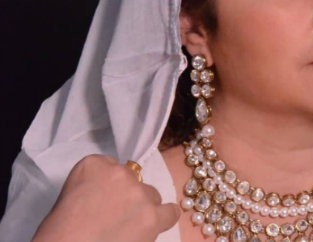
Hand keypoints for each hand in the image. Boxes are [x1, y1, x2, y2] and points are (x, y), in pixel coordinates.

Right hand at [31, 154, 179, 241]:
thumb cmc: (58, 232)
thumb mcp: (68, 196)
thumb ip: (92, 187)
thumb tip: (107, 197)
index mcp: (93, 165)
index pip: (110, 168)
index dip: (108, 188)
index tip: (100, 202)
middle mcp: (119, 173)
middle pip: (133, 181)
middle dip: (126, 197)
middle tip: (112, 218)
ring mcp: (138, 194)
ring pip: (151, 195)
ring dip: (142, 208)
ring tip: (128, 228)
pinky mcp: (151, 216)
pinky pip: (170, 212)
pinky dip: (164, 218)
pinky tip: (156, 224)